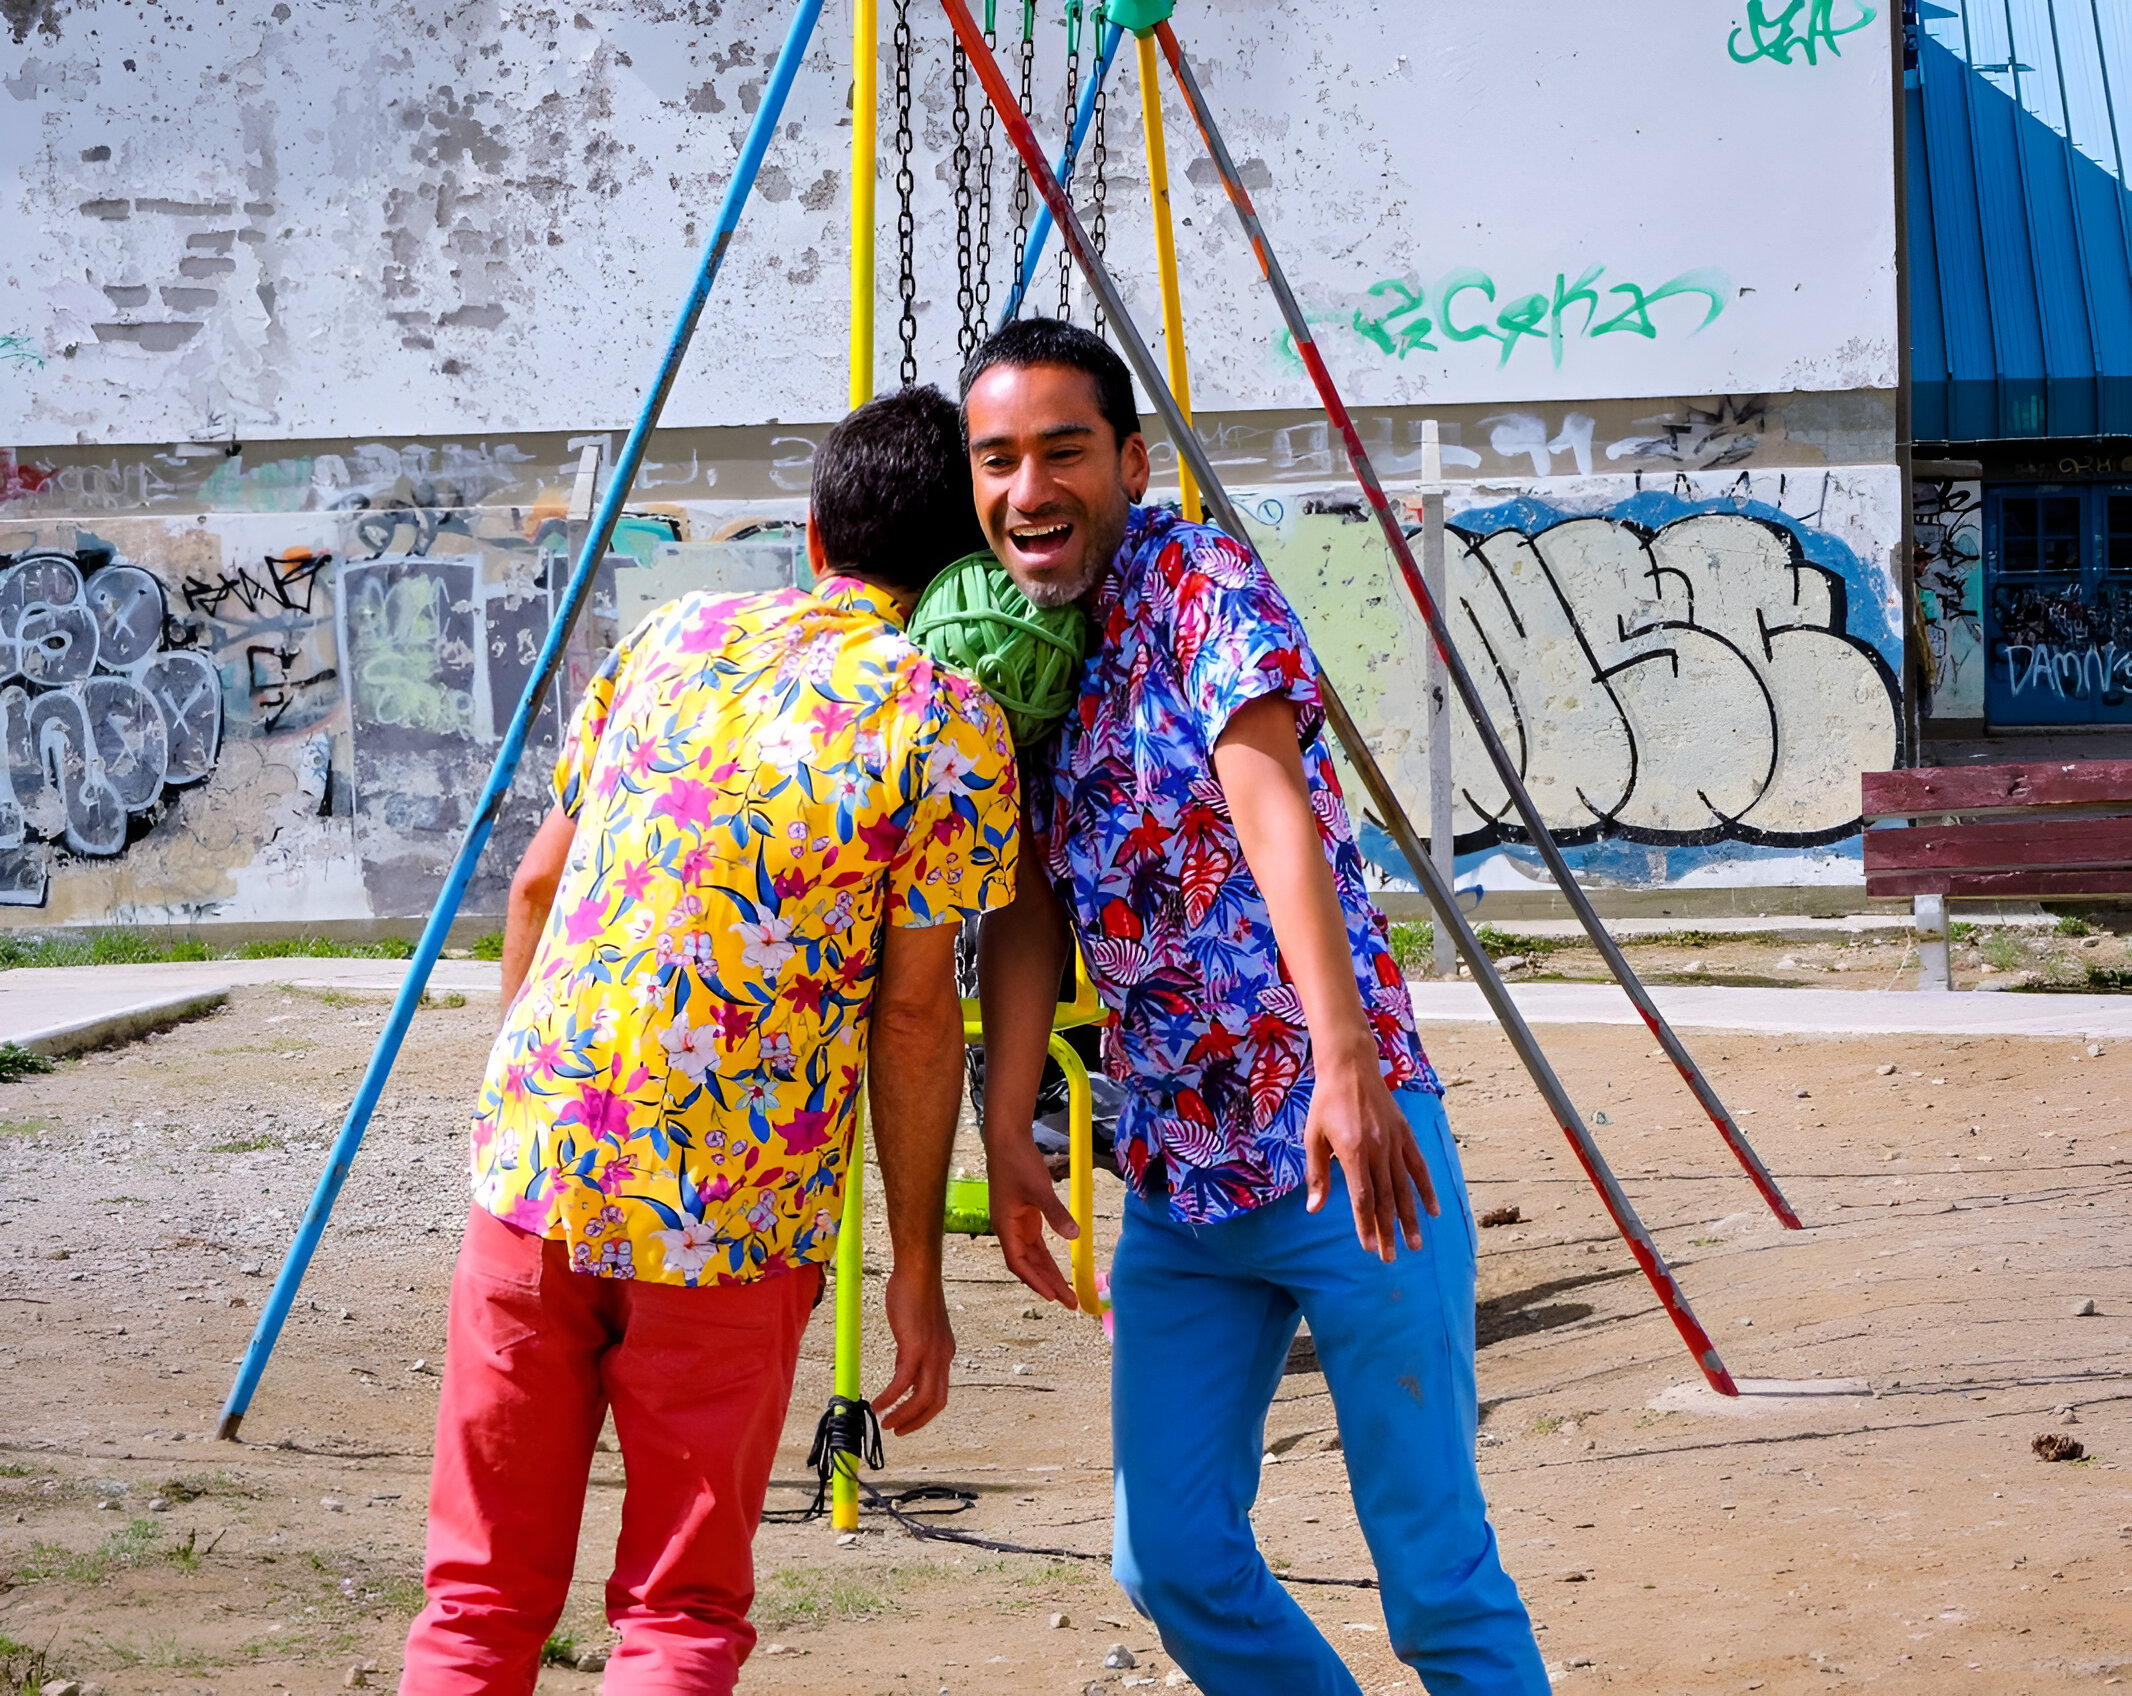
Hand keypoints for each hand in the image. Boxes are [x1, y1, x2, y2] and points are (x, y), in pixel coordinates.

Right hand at [874, 1264, 953, 1435]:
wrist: (917, 1272)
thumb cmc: (914, 1293)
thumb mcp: (916, 1329)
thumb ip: (911, 1351)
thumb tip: (901, 1369)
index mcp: (944, 1352)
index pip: (940, 1391)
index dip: (924, 1411)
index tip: (907, 1418)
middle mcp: (943, 1356)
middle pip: (936, 1402)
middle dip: (917, 1421)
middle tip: (897, 1430)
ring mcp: (931, 1354)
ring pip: (923, 1399)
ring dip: (904, 1416)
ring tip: (886, 1423)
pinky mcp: (915, 1348)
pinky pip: (902, 1383)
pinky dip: (890, 1399)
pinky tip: (877, 1405)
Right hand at [986, 1133, 1080, 1308]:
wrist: (1007, 1140)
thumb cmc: (1018, 1162)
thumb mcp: (1039, 1188)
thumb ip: (1056, 1213)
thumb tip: (1074, 1235)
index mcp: (1004, 1226)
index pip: (1019, 1263)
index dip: (1035, 1281)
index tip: (1053, 1296)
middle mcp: (1008, 1229)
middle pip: (1027, 1265)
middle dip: (1047, 1283)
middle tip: (1069, 1302)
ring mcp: (1015, 1223)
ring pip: (1032, 1256)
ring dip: (1047, 1273)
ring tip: (1066, 1292)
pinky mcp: (1023, 1215)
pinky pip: (1035, 1243)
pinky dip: (1045, 1257)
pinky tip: (1056, 1267)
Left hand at [1303, 1048, 1439, 1261]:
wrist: (1350, 1067)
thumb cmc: (1326, 1102)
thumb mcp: (1313, 1137)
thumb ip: (1317, 1174)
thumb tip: (1314, 1209)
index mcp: (1353, 1151)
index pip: (1362, 1198)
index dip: (1365, 1225)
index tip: (1368, 1247)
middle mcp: (1378, 1150)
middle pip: (1385, 1199)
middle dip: (1388, 1231)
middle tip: (1391, 1257)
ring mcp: (1395, 1142)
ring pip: (1404, 1188)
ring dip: (1410, 1218)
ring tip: (1416, 1244)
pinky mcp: (1406, 1134)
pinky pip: (1418, 1167)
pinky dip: (1427, 1190)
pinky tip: (1433, 1210)